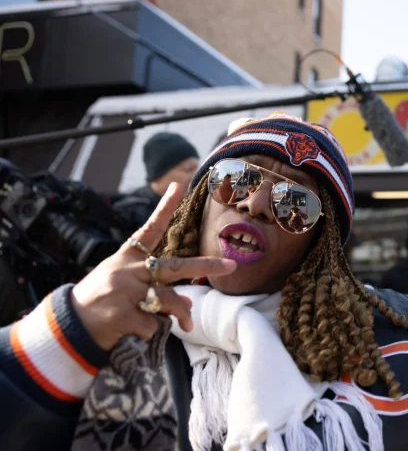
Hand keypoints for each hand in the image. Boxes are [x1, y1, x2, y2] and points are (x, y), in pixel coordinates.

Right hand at [71, 183, 236, 349]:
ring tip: (187, 325)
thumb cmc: (101, 300)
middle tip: (229, 266)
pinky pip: (153, 325)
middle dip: (205, 266)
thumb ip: (155, 289)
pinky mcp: (122, 315)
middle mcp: (128, 270)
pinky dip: (152, 331)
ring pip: (168, 300)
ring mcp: (125, 292)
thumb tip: (186, 303)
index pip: (150, 228)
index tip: (178, 186)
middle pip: (174, 266)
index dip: (164, 208)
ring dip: (181, 313)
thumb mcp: (125, 286)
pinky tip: (136, 330)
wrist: (70, 324)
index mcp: (127, 257)